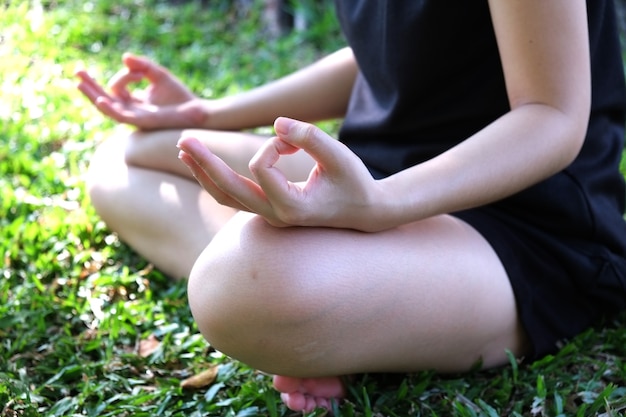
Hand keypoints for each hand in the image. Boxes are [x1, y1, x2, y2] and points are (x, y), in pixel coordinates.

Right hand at [76, 53, 207, 129]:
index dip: (125, 75)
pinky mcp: (142, 122)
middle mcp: (132, 111)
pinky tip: (100, 99)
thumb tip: (124, 57)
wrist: (196, 112)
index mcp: (134, 103)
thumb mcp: (159, 75)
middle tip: (76, 72)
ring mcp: (135, 118)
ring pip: (108, 108)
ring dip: (92, 95)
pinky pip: (121, 116)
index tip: (139, 70)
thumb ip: (142, 66)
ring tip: (79, 84)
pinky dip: (110, 108)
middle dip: (90, 86)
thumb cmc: (179, 97)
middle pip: (104, 99)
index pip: (117, 88)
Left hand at [177, 117, 389, 230]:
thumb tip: (278, 123)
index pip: (262, 166)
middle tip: (183, 138)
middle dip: (205, 162)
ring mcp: (269, 217)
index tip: (295, 138)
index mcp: (292, 208)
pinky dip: (216, 179)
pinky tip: (202, 164)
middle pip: (228, 189)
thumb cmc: (355, 183)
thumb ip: (309, 136)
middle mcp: (275, 217)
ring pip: (225, 196)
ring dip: (204, 172)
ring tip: (184, 149)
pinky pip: (233, 197)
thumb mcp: (339, 156)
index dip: (275, 143)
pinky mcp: (268, 211)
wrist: (365, 212)